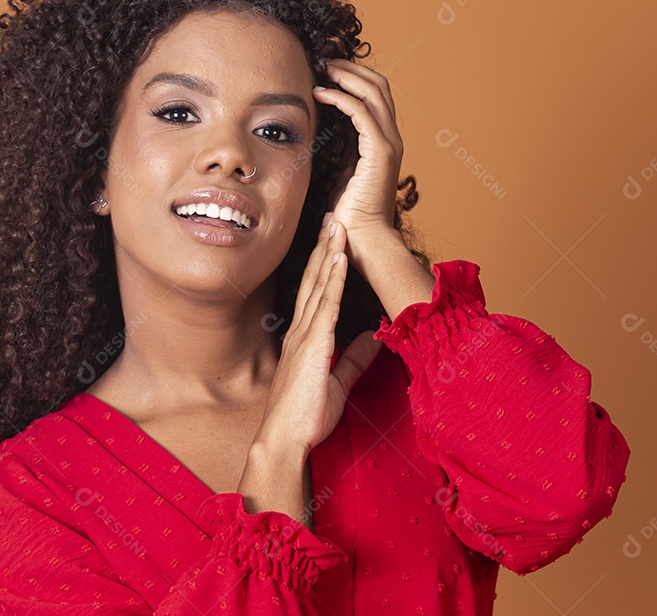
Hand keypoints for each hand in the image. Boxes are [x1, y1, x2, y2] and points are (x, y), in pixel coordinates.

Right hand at [254, 219, 382, 456]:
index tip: (332, 238)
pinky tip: (338, 257)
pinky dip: (332, 278)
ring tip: (337, 224)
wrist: (285, 439)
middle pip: (315, 279)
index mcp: (305, 338)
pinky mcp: (313, 345)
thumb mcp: (338, 383)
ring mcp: (305, 335)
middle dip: (324, 246)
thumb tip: (371, 339)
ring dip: (329, 252)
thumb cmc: (305, 417)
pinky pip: (326, 304)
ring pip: (319, 284)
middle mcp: (301, 330)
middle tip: (332, 216)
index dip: (323, 263)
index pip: (315, 292)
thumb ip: (353, 359)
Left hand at [312, 59, 405, 255]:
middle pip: (378, 85)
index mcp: (383, 141)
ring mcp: (389, 143)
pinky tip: (319, 93)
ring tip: (322, 68)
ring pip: (374, 92)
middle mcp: (392, 137)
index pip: (374, 95)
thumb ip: (339, 146)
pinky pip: (362, 112)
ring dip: (346, 76)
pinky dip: (341, 97)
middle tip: (324, 60)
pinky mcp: (380, 152)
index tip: (326, 69)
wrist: (362, 238)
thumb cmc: (347, 212)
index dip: (352, 77)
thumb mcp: (340, 169)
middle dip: (351, 68)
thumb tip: (319, 128)